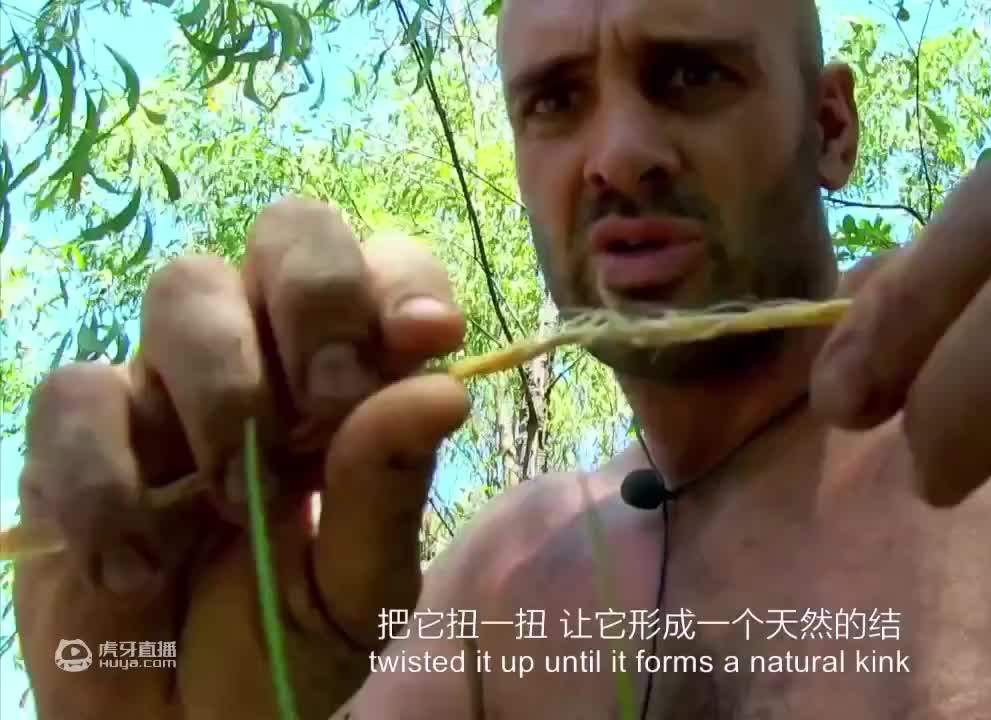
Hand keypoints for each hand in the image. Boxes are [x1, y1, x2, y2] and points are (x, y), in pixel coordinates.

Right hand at [13, 197, 469, 718]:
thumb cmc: (285, 652)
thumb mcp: (360, 588)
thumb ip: (390, 487)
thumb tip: (444, 385)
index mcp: (352, 383)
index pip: (383, 268)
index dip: (399, 280)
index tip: (423, 337)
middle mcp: (266, 358)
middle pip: (287, 231)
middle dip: (314, 298)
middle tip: (325, 407)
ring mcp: (167, 387)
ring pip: (183, 287)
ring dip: (223, 388)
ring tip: (242, 504)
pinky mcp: (73, 437)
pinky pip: (78, 394)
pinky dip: (111, 479)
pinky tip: (140, 566)